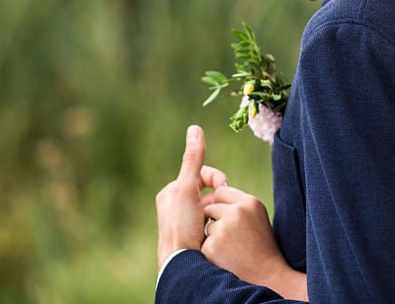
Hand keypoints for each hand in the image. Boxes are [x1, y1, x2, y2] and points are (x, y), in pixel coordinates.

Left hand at [155, 125, 228, 270]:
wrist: (182, 265)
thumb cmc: (182, 227)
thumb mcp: (187, 189)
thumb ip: (193, 159)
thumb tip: (195, 128)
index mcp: (170, 193)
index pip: (201, 174)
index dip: (215, 177)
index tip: (224, 186)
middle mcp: (174, 207)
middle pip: (207, 191)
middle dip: (218, 198)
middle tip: (223, 207)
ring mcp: (184, 223)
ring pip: (211, 208)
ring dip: (218, 213)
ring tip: (219, 223)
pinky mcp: (192, 238)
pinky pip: (211, 224)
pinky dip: (217, 226)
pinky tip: (218, 234)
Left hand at [201, 185, 307, 299]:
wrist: (266, 276)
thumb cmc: (261, 247)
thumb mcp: (256, 218)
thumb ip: (239, 205)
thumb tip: (217, 193)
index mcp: (250, 202)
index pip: (222, 191)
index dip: (223, 207)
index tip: (233, 220)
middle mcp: (237, 211)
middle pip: (211, 206)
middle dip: (216, 220)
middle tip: (233, 237)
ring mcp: (224, 228)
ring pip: (207, 224)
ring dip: (213, 235)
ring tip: (231, 248)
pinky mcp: (213, 245)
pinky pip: (204, 241)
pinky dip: (211, 250)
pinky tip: (225, 257)